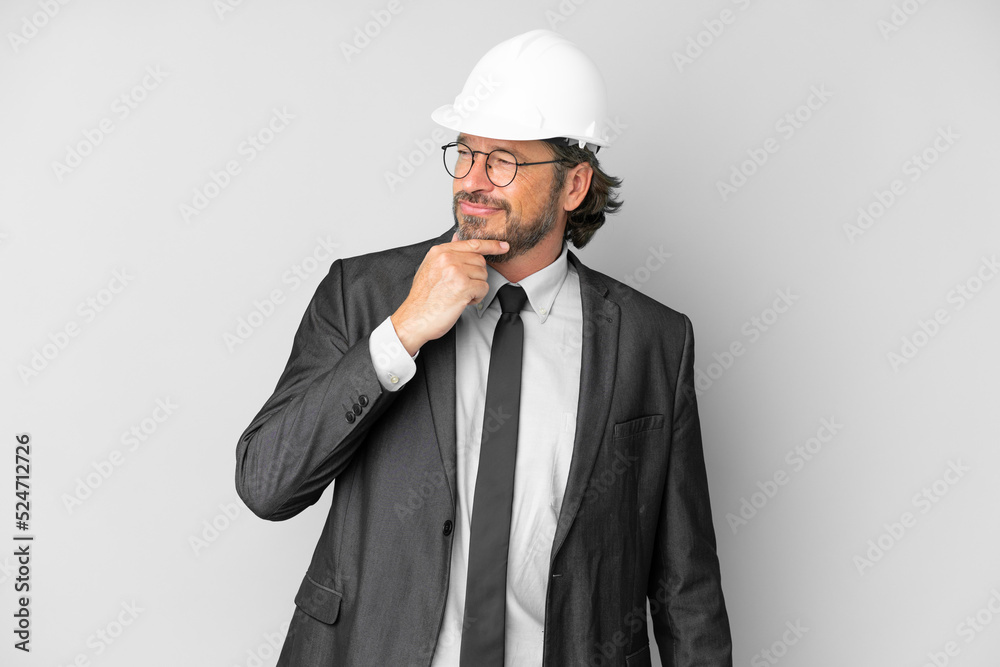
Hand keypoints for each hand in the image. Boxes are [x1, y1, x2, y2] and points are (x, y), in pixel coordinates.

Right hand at [391, 233, 507, 355]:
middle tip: (460, 287)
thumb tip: (458, 239)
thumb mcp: (430, 268)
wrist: (414, 318)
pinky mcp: (463, 286)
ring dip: (475, 288)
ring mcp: (455, 271)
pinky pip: (483, 288)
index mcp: (439, 252)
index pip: (472, 244)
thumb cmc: (422, 299)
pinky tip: (461, 301)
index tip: (503, 246)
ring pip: (483, 275)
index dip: (491, 245)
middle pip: (480, 261)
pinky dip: (476, 298)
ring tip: (457, 295)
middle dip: (475, 276)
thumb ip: (446, 254)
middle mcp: (447, 258)